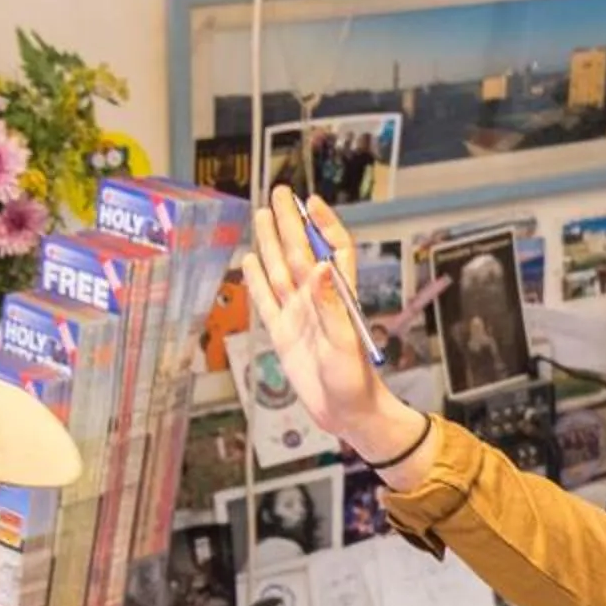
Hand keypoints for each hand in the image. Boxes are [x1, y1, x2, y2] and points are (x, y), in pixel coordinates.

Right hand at [241, 187, 421, 469]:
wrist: (345, 413)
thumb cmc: (355, 381)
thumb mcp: (346, 345)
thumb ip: (332, 306)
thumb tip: (320, 266)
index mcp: (339, 297)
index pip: (334, 251)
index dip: (325, 225)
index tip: (312, 201)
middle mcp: (317, 300)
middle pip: (301, 252)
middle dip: (290, 222)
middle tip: (279, 192)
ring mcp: (297, 315)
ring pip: (280, 270)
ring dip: (271, 243)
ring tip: (262, 215)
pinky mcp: (282, 334)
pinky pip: (266, 301)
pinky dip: (256, 281)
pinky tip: (250, 260)